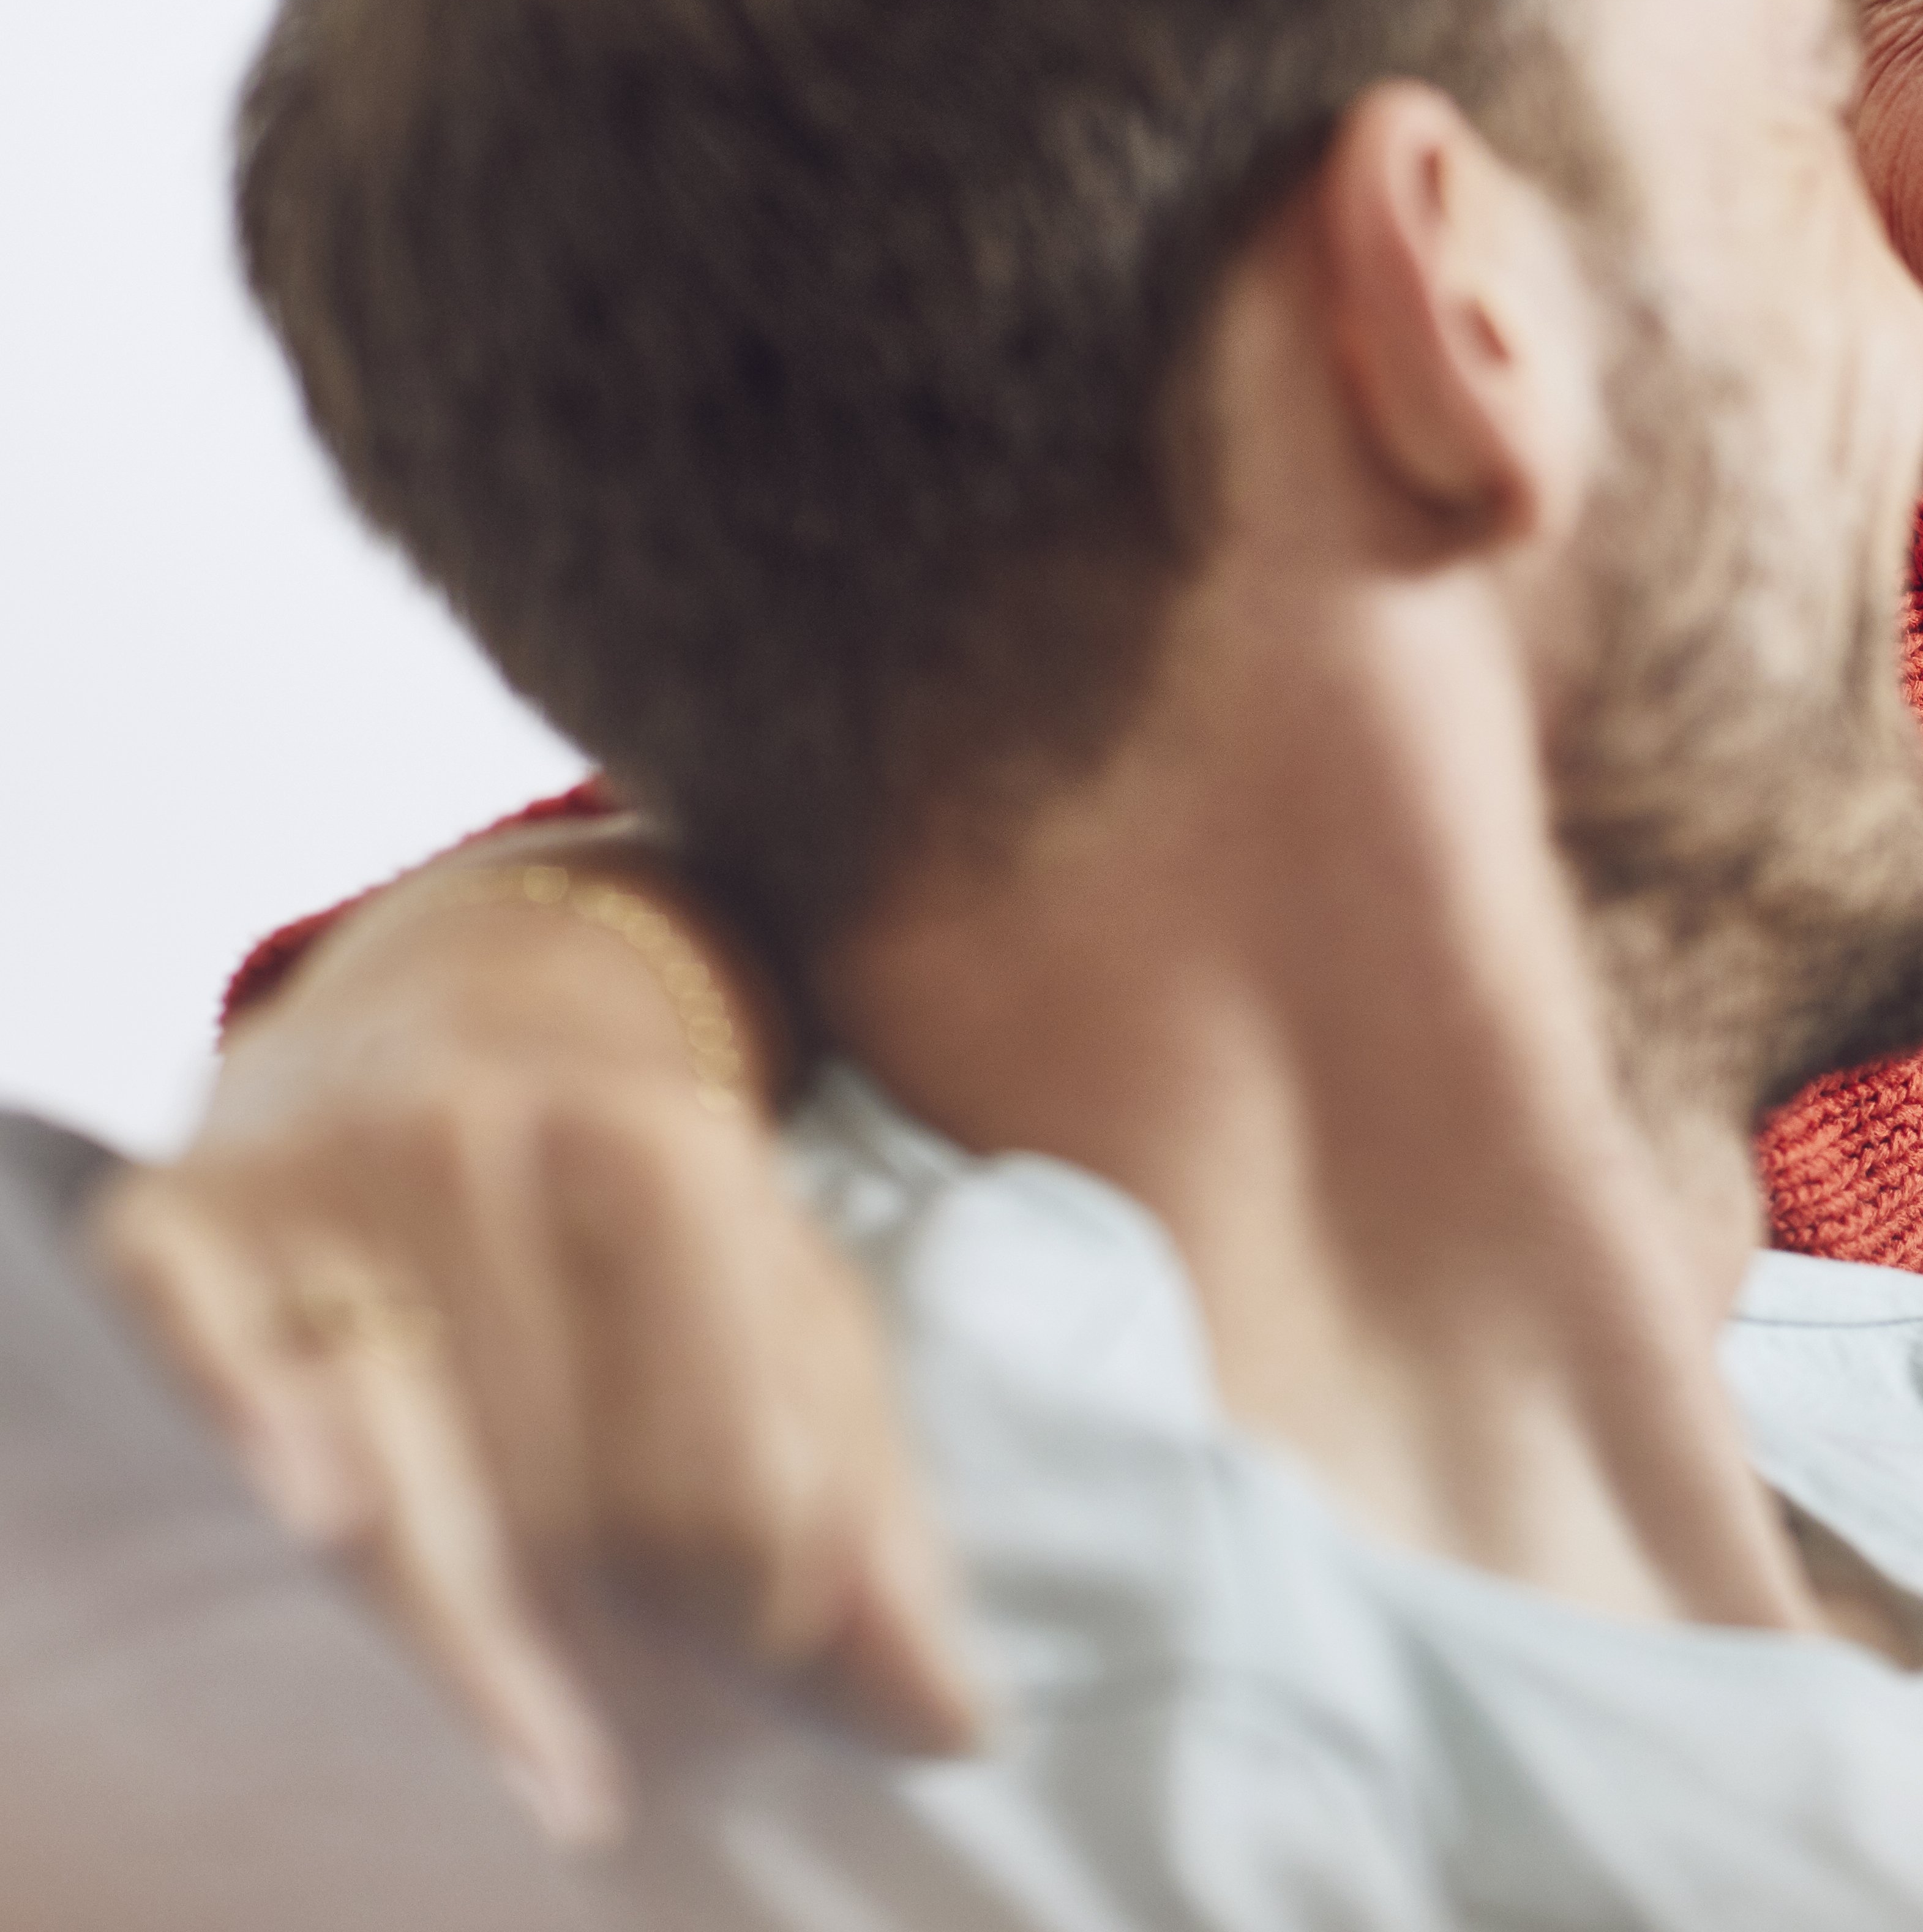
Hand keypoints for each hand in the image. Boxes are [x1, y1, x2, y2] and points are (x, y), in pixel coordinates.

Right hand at [84, 826, 984, 1843]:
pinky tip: (315, 1507)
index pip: (726, 1494)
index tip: (752, 1625)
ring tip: (520, 1605)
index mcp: (661, 1153)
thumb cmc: (649, 1205)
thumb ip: (872, 1514)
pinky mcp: (172, 1227)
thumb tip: (948, 1720)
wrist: (460, 1005)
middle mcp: (480, 1142)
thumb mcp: (793, 1308)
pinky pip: (203, 1362)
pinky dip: (259, 1437)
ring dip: (471, 1608)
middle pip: (563, 1508)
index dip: (755, 1603)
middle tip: (623, 1614)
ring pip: (403, 1501)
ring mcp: (318, 1180)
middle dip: (609, 1610)